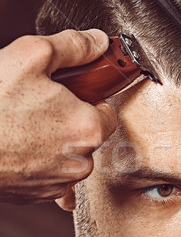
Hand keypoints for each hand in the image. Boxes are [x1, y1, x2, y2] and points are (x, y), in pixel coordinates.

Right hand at [0, 29, 116, 203]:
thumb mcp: (32, 55)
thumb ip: (73, 47)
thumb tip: (97, 41)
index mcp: (88, 128)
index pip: (107, 112)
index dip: (86, 97)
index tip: (68, 92)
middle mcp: (79, 162)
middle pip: (85, 134)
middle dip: (66, 118)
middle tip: (36, 104)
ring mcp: (57, 183)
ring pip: (65, 155)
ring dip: (50, 141)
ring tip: (20, 124)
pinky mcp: (35, 195)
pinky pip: (45, 174)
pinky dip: (35, 161)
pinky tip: (16, 146)